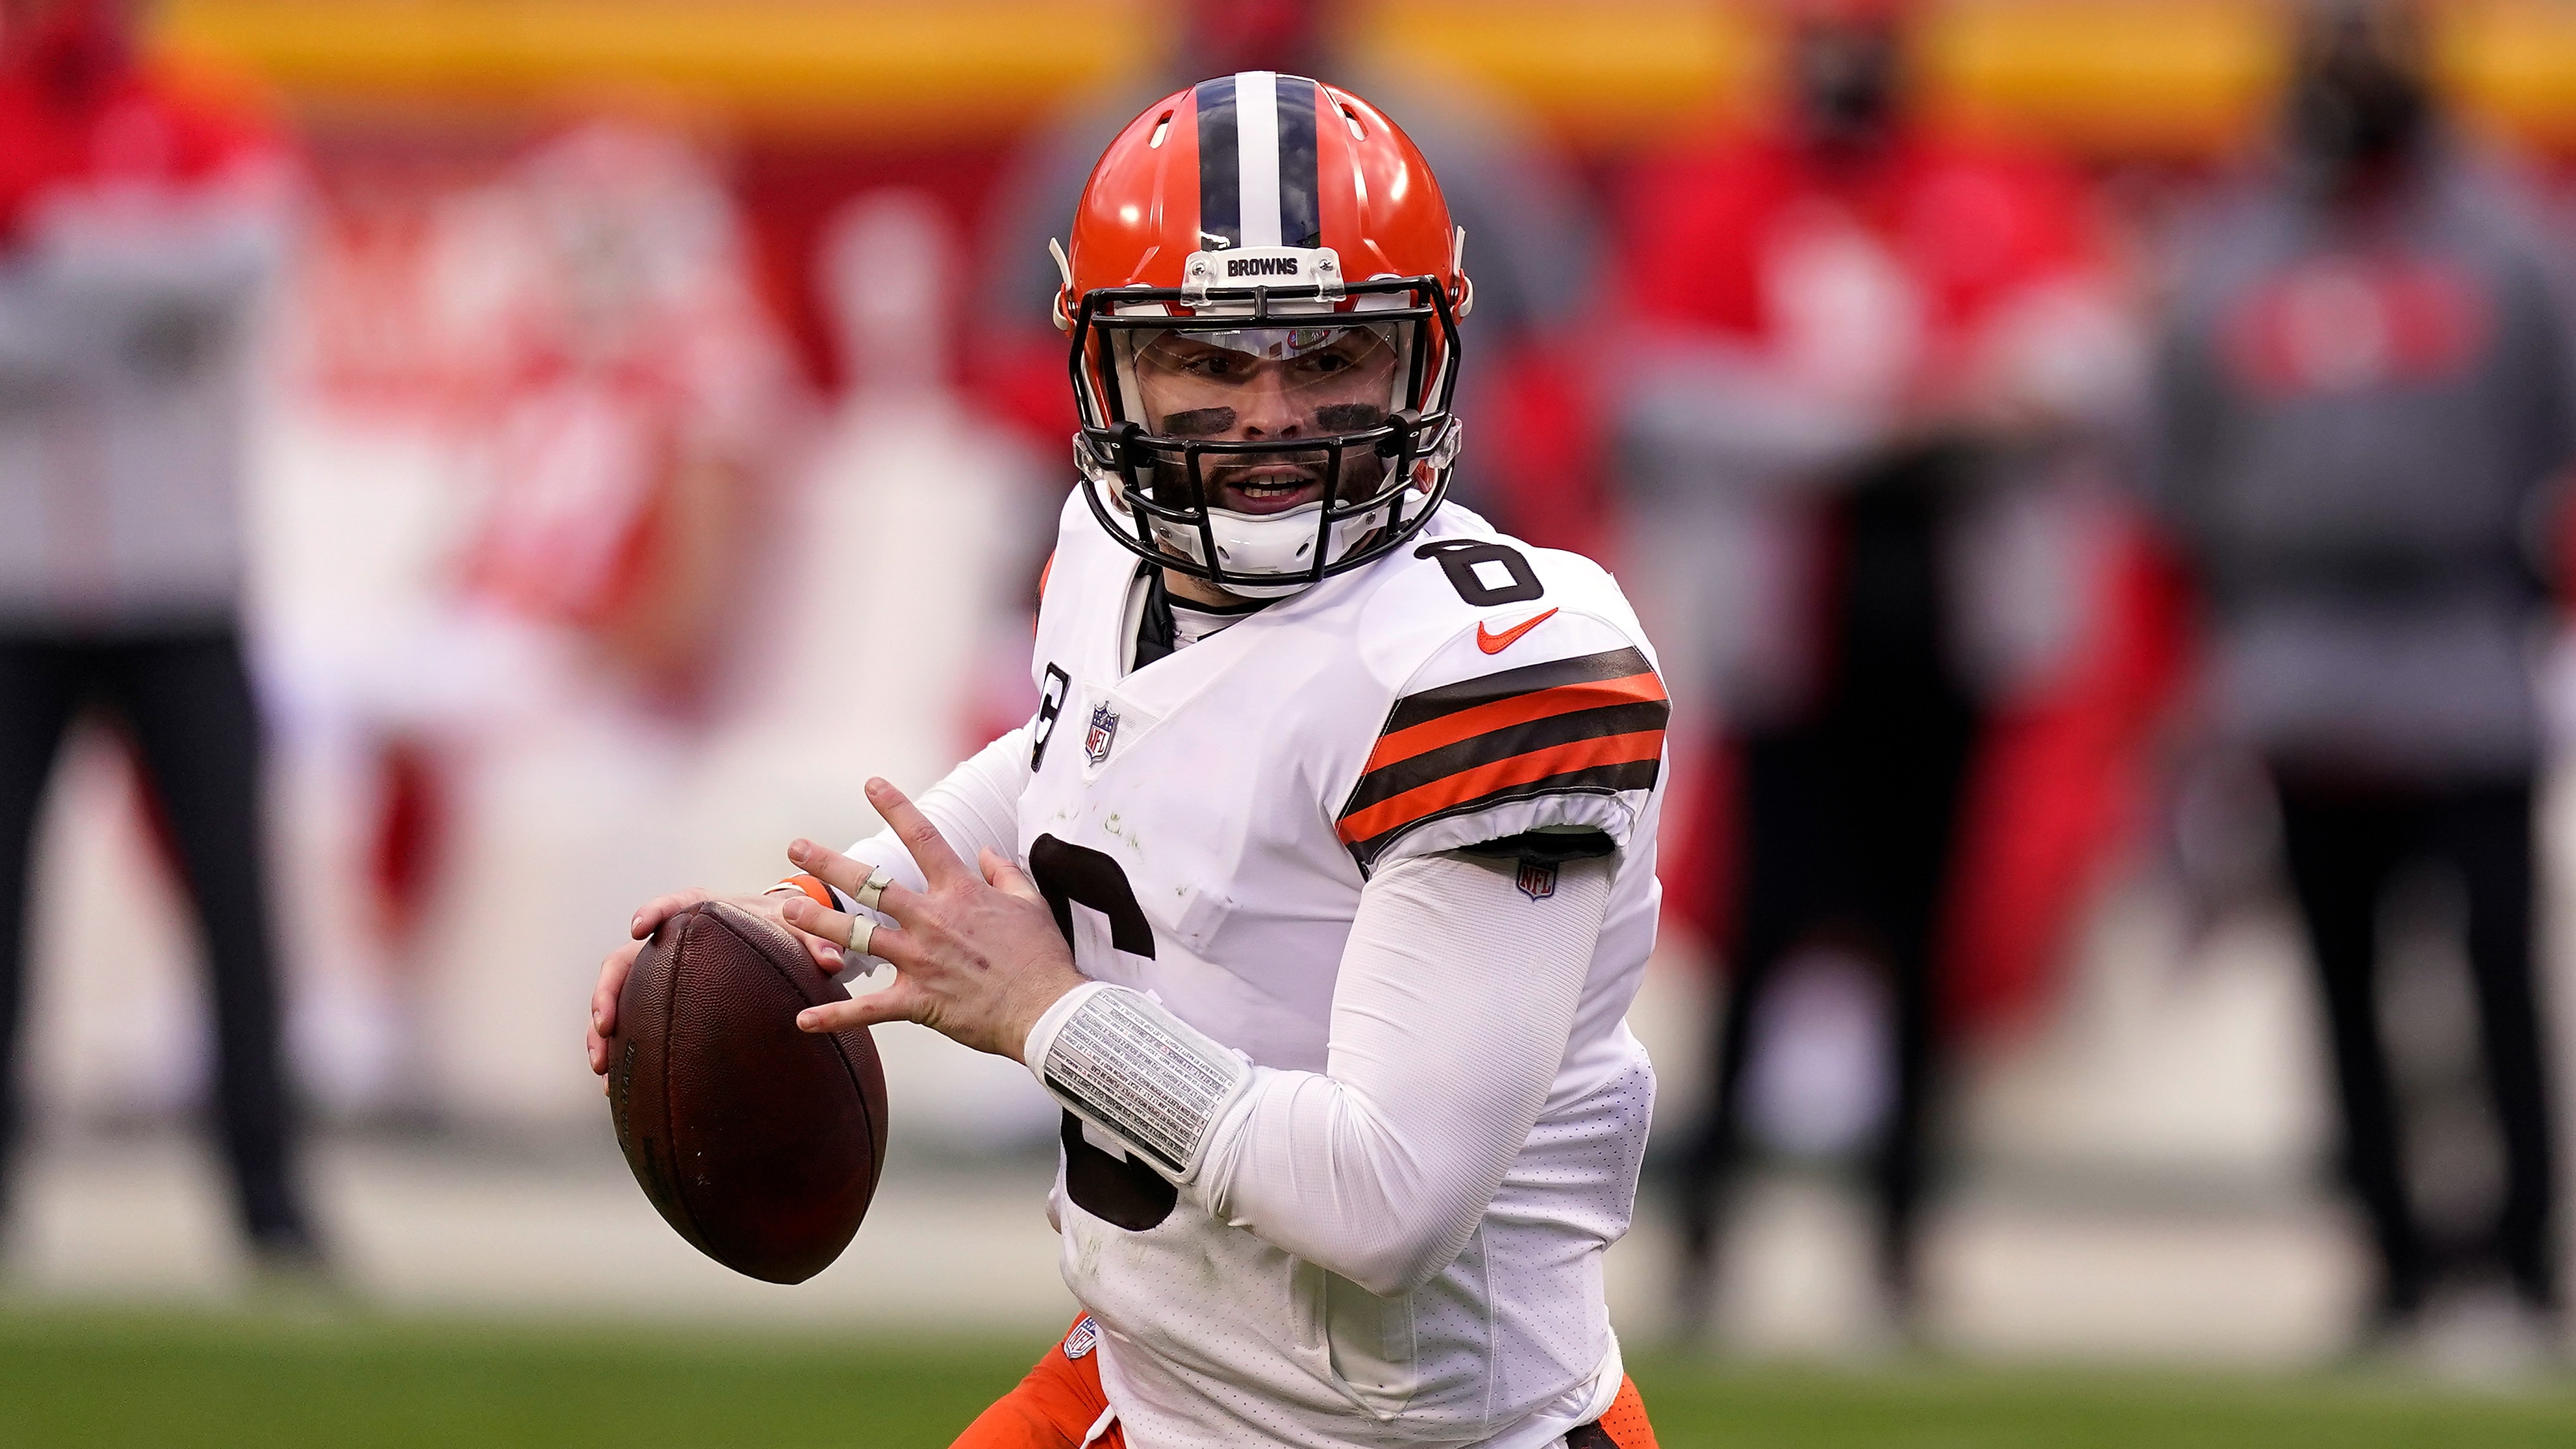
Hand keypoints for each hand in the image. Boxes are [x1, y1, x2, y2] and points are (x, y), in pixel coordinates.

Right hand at [585, 886, 849, 1088]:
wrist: (772, 933)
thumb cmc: (779, 926)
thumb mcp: (796, 929)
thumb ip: (814, 941)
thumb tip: (833, 962)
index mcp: (697, 911)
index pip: (669, 907)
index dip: (651, 914)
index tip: (638, 928)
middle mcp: (667, 941)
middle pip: (623, 962)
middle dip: (607, 993)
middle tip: (604, 1025)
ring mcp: (656, 971)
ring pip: (618, 998)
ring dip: (603, 1032)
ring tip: (602, 1067)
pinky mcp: (656, 997)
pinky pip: (631, 1023)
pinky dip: (622, 1050)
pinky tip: (616, 1084)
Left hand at [777, 778, 1083, 1062]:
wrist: (1047, 1010)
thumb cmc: (1042, 957)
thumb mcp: (1030, 903)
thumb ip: (1004, 873)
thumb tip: (985, 852)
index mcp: (960, 892)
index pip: (923, 838)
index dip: (896, 807)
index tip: (871, 784)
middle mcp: (933, 920)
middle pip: (872, 884)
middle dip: (829, 863)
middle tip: (796, 846)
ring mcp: (921, 960)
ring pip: (858, 935)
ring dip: (819, 920)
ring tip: (788, 908)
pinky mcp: (918, 1000)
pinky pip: (867, 1009)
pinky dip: (834, 1015)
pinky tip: (802, 1019)